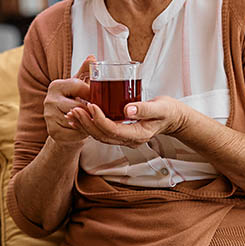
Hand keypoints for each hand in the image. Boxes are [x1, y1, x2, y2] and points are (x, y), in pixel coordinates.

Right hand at [43, 56, 93, 148]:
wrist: (62, 126)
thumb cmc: (72, 103)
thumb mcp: (78, 87)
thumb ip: (85, 72)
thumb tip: (92, 58)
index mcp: (55, 86)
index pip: (79, 86)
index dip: (92, 93)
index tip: (98, 97)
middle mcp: (49, 100)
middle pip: (79, 104)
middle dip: (91, 109)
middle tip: (98, 111)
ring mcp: (49, 117)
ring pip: (78, 119)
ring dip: (88, 121)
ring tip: (92, 120)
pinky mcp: (53, 131)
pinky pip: (75, 132)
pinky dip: (83, 132)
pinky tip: (84, 129)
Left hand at [68, 96, 186, 147]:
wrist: (172, 118)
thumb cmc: (167, 111)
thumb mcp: (160, 108)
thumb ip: (145, 109)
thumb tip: (128, 110)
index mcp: (138, 135)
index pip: (113, 130)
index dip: (100, 119)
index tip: (91, 105)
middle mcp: (129, 140)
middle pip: (102, 135)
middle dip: (87, 123)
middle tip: (74, 110)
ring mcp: (124, 139)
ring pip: (100, 136)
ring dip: (84, 125)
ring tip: (72, 114)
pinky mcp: (120, 133)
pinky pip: (102, 132)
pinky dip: (89, 125)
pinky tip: (80, 117)